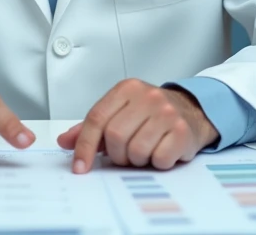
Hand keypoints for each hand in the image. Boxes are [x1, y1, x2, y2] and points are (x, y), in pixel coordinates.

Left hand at [56, 79, 218, 172]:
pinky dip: (156, 162)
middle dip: (116, 154)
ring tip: (144, 151)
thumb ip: (92, 127)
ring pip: (136, 150)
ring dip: (136, 160)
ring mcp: (166, 113)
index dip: (84, 145)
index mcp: (126, 89)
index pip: (97, 118)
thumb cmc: (150, 114)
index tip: (80, 167)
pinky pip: (159, 158)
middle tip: (124, 154)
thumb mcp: (120, 112)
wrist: (192, 111)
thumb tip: (64, 141)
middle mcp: (147, 96)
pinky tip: (160, 152)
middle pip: (115, 136)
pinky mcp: (182, 131)